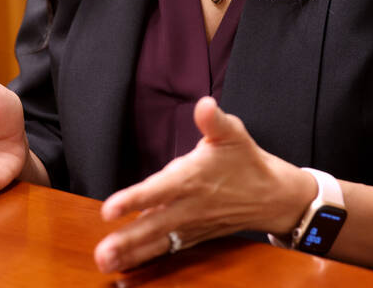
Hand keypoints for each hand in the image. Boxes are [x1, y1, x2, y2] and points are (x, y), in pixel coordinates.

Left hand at [94, 97, 315, 272]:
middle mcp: (189, 205)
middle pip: (154, 224)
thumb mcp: (233, 133)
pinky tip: (125, 268)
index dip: (135, 198)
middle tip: (102, 253)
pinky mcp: (192, 235)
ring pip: (158, 242)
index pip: (160, 189)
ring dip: (132, 254)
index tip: (109, 209)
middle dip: (127, 239)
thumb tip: (205, 104)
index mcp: (193, 177)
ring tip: (105, 263)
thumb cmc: (246, 160)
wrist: (271, 195)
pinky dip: (147, 260)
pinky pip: (168, 249)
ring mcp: (190, 224)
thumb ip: (214, 120)